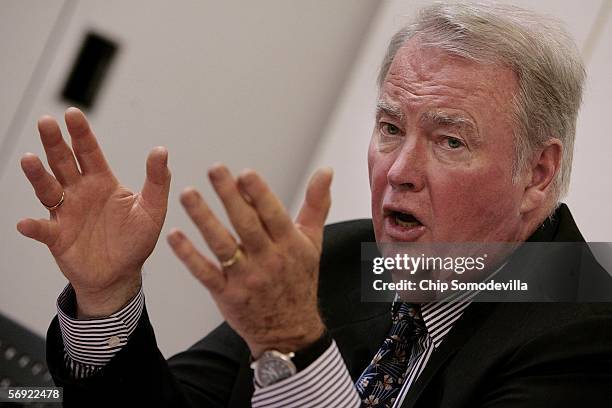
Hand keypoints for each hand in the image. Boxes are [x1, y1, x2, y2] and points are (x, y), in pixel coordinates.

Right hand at [17, 108, 170, 317]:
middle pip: (63, 162)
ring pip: (48, 189)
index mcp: (102, 182)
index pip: (89, 152)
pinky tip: (25, 223)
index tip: (73, 113)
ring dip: (37, 175)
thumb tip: (161, 150)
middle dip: (55, 142)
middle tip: (47, 122)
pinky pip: (43, 230)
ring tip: (29, 160)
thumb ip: (157, 181)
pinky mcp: (58, 237)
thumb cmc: (136, 240)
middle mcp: (80, 192)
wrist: (121, 275)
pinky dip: (33, 227)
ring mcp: (66, 213)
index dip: (81, 134)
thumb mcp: (152, 209)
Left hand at [167, 165, 331, 356]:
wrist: (290, 330)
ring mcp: (246, 279)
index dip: (260, 194)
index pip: (274, 215)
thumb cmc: (300, 279)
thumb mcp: (312, 242)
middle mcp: (269, 261)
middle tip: (214, 169)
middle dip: (229, 196)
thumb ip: (316, 204)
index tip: (244, 173)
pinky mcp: (227, 294)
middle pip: (246, 225)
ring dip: (203, 219)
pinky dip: (189, 255)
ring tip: (188, 193)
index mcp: (290, 245)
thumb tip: (326, 170)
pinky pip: (205, 273)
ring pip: (222, 245)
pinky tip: (174, 235)